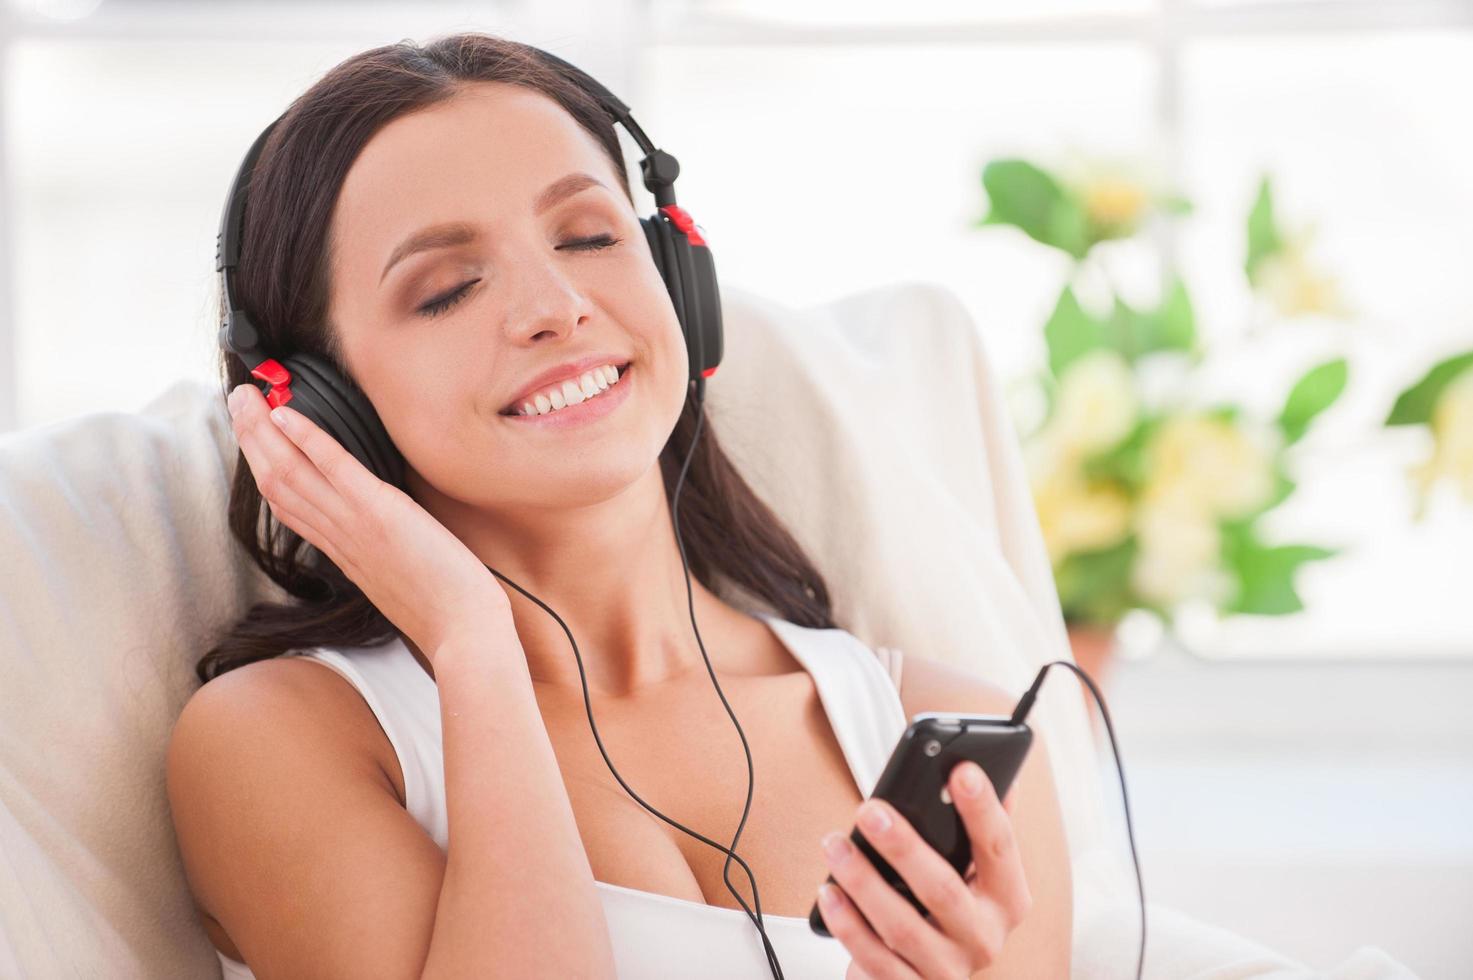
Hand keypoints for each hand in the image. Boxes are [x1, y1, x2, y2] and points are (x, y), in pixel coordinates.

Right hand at [227, 382, 508, 659]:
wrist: (463, 634)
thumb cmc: (445, 612)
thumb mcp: (400, 582)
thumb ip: (381, 556)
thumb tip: (384, 537)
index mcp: (343, 553)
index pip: (289, 507)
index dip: (266, 469)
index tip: (254, 439)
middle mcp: (339, 538)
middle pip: (278, 484)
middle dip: (253, 440)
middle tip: (238, 402)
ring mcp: (355, 525)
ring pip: (292, 474)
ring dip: (264, 431)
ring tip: (248, 397)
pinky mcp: (379, 513)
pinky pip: (334, 470)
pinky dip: (307, 439)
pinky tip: (286, 414)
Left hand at [817, 761, 1031, 979]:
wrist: (927, 975)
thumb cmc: (947, 909)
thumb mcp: (972, 869)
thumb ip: (977, 824)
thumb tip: (981, 765)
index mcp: (1007, 898)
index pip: (999, 847)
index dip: (982, 808)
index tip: (961, 769)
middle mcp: (984, 938)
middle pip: (943, 890)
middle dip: (904, 847)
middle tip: (871, 810)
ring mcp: (947, 969)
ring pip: (902, 927)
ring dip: (863, 882)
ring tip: (835, 845)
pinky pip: (875, 959)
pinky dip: (848, 925)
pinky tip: (829, 892)